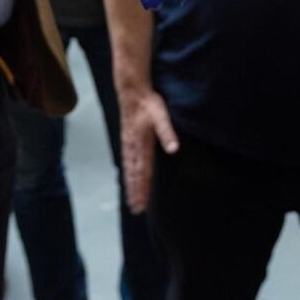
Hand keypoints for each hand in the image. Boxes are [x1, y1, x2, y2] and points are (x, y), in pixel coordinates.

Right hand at [118, 88, 178, 213]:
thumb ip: (167, 132)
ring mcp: (129, 143)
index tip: (142, 203)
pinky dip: (126, 173)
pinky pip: (126, 160)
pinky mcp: (127, 139)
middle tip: (136, 209)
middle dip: (136, 192)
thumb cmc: (149, 103)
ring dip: (130, 185)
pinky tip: (127, 178)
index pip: (144, 171)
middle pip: (135, 174)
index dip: (143, 188)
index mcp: (143, 143)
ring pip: (129, 169)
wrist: (132, 90)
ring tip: (131, 200)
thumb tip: (174, 148)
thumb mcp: (161, 115)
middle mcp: (134, 146)